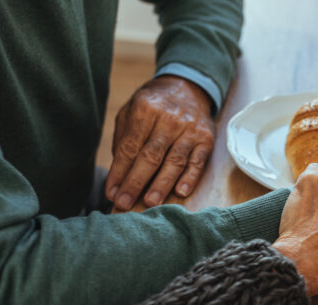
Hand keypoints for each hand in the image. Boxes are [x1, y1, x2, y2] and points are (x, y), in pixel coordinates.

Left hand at [106, 75, 214, 210]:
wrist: (188, 88)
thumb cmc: (154, 106)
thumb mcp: (132, 111)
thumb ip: (124, 139)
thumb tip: (119, 175)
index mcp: (145, 108)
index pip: (130, 147)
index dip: (119, 172)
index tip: (112, 192)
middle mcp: (169, 118)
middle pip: (151, 156)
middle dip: (135, 182)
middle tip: (124, 203)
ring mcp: (190, 129)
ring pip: (174, 161)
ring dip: (161, 184)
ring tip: (149, 202)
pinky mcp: (206, 139)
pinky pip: (198, 162)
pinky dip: (190, 178)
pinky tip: (181, 192)